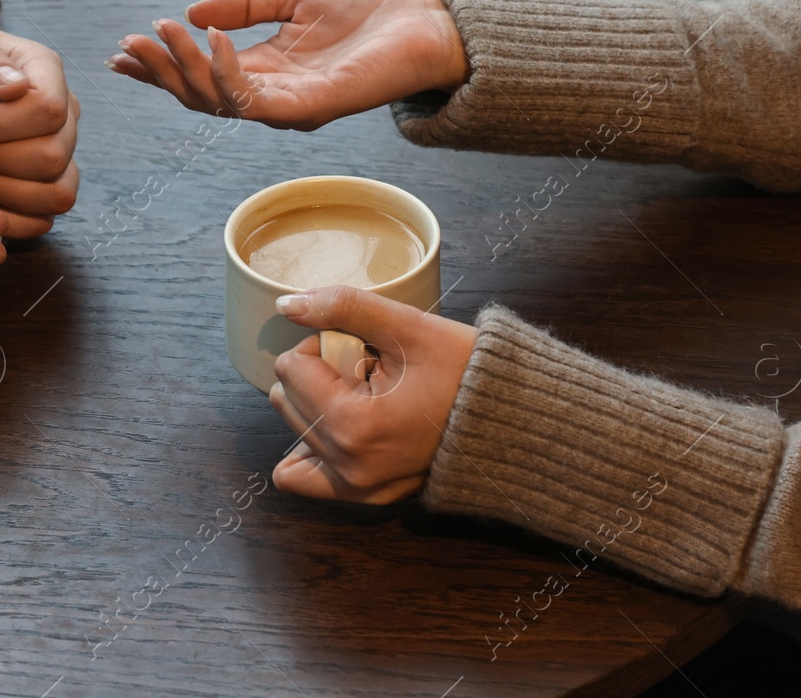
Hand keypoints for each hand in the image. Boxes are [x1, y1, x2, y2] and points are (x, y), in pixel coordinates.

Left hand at [0, 25, 79, 237]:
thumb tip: (16, 86)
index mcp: (44, 71)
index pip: (48, 109)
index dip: (5, 125)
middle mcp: (63, 113)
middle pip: (54, 155)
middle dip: (0, 161)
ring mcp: (59, 151)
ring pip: (58, 192)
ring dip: (9, 193)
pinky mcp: (46, 184)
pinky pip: (47, 216)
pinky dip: (14, 219)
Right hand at [105, 0, 468, 129]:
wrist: (422, 22)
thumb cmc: (368, 10)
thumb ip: (243, 6)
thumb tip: (191, 14)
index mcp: (264, 70)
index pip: (200, 77)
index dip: (159, 68)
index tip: (121, 52)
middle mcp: (270, 95)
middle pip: (198, 96)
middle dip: (160, 71)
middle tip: (130, 44)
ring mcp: (288, 107)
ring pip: (217, 102)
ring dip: (184, 69)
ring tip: (163, 32)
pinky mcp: (308, 110)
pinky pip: (253, 100)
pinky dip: (227, 71)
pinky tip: (212, 39)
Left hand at [268, 286, 476, 503]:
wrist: (513, 420)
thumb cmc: (466, 372)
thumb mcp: (407, 327)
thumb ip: (342, 308)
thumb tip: (288, 304)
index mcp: (355, 428)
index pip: (292, 367)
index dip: (324, 345)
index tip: (365, 348)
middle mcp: (348, 468)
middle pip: (287, 399)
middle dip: (321, 375)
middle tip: (370, 371)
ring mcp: (355, 488)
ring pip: (295, 431)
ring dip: (320, 405)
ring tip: (369, 396)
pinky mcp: (364, 496)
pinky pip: (305, 478)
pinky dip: (313, 445)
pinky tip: (345, 421)